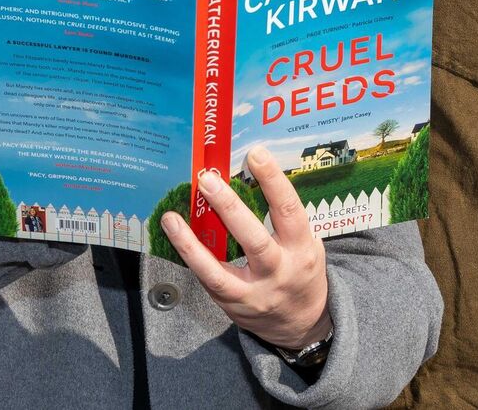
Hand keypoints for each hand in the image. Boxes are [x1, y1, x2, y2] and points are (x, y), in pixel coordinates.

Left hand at [161, 146, 331, 348]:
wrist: (302, 324)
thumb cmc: (300, 270)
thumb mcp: (305, 242)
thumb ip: (283, 217)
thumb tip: (249, 175)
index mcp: (302, 249)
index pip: (289, 210)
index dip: (273, 181)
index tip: (256, 154)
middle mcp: (279, 271)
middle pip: (254, 240)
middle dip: (229, 208)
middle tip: (207, 179)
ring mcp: (254, 292)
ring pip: (220, 270)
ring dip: (191, 243)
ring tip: (172, 217)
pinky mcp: (234, 304)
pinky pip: (208, 281)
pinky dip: (190, 257)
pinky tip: (176, 236)